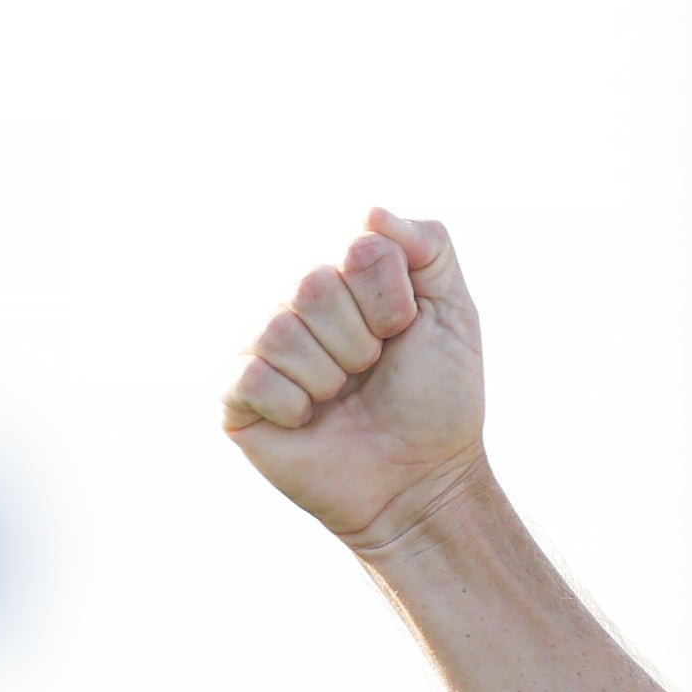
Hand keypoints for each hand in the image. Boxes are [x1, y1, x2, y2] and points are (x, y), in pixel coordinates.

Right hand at [222, 210, 488, 554]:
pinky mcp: (237, 400)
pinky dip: (293, 406)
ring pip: (281, 329)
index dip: (391, 300)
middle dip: (360, 340)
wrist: (423, 481)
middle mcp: (293, 305)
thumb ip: (429, 246)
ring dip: (329, 376)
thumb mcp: (453, 313)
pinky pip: (251, 378)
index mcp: (340, 277)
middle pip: (311, 283)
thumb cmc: (438, 400)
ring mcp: (261, 350)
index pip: (355, 249)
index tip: (403, 333)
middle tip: (371, 374)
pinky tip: (309, 422)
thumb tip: (370, 210)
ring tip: (343, 400)